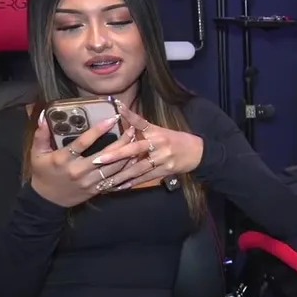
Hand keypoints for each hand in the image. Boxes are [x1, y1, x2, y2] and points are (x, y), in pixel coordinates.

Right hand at [29, 112, 129, 207]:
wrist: (47, 200)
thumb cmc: (43, 172)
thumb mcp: (37, 153)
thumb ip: (41, 135)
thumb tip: (43, 116)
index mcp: (63, 159)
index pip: (83, 143)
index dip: (98, 130)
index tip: (112, 119)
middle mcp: (78, 171)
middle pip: (105, 155)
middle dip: (121, 142)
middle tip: (132, 129)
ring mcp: (89, 182)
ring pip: (113, 168)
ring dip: (127, 155)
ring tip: (136, 141)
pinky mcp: (96, 190)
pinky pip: (114, 180)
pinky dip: (126, 170)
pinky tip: (135, 160)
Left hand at [89, 103, 203, 189]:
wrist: (197, 152)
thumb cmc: (175, 140)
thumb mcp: (161, 130)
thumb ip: (143, 129)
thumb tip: (123, 119)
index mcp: (157, 132)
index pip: (141, 122)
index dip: (130, 116)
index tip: (118, 109)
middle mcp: (159, 144)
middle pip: (135, 150)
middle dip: (115, 155)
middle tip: (99, 160)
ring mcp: (163, 158)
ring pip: (138, 168)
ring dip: (121, 175)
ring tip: (105, 180)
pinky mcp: (165, 170)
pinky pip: (146, 177)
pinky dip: (133, 182)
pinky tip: (121, 186)